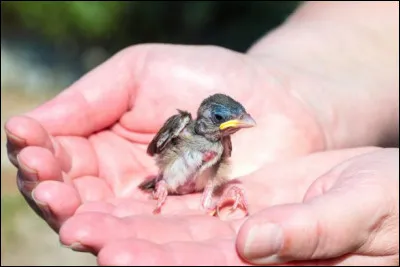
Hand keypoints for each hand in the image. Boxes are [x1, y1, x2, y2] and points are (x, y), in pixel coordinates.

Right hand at [5, 44, 324, 231]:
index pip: (60, 157)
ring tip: (72, 222)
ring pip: (113, 225)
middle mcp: (125, 184)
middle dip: (57, 194)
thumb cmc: (210, 78)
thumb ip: (91, 98)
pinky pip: (161, 240)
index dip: (40, 153)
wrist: (278, 100)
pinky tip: (116, 245)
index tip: (28, 143)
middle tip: (47, 187)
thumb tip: (29, 124)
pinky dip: (138, 244)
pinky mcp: (194, 228)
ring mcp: (158, 209)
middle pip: (78, 198)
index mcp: (106, 145)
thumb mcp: (141, 71)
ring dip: (89, 226)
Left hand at [58, 147, 397, 265]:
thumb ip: (309, 234)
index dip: (160, 266)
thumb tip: (252, 244)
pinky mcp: (244, 203)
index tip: (112, 255)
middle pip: (180, 256)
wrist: (390, 185)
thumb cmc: (390, 204)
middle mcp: (249, 256)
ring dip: (132, 224)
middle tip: (77, 231)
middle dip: (128, 246)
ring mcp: (243, 229)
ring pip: (179, 231)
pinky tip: (126, 193)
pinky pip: (196, 204)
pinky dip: (162, 200)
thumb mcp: (357, 215)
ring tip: (84, 215)